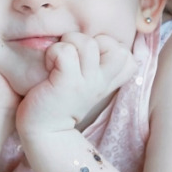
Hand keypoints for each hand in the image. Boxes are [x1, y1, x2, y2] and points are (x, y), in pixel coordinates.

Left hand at [16, 32, 135, 136]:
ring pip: (88, 43)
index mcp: (108, 81)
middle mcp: (101, 81)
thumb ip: (98, 67)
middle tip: (72, 54)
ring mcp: (86, 83)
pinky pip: (65, 52)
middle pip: (115, 46)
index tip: (87, 58)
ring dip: (69, 43)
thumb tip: (102, 43)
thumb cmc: (61, 100)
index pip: (126, 55)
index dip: (107, 46)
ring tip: (58, 59)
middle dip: (90, 40)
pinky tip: (49, 65)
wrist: (44, 130)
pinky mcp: (67, 83)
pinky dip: (54, 52)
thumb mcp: (87, 84)